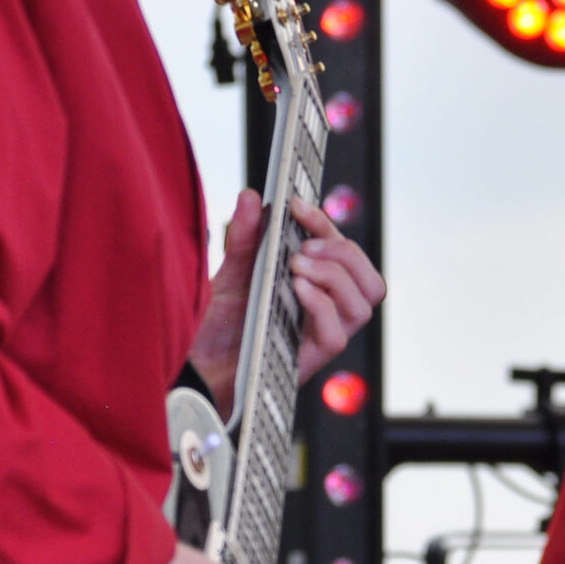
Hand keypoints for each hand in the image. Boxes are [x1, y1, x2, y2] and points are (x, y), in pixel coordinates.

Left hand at [190, 190, 386, 414]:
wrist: (194, 366)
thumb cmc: (217, 325)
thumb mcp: (229, 272)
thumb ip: (244, 237)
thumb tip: (252, 197)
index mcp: (315, 288)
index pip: (345, 255)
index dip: (327, 226)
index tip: (296, 206)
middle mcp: (325, 313)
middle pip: (370, 282)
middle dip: (344, 252)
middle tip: (305, 246)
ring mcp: (319, 338)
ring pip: (362, 306)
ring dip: (335, 276)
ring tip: (297, 266)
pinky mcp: (308, 361)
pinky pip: (336, 335)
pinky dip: (321, 305)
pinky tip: (296, 290)